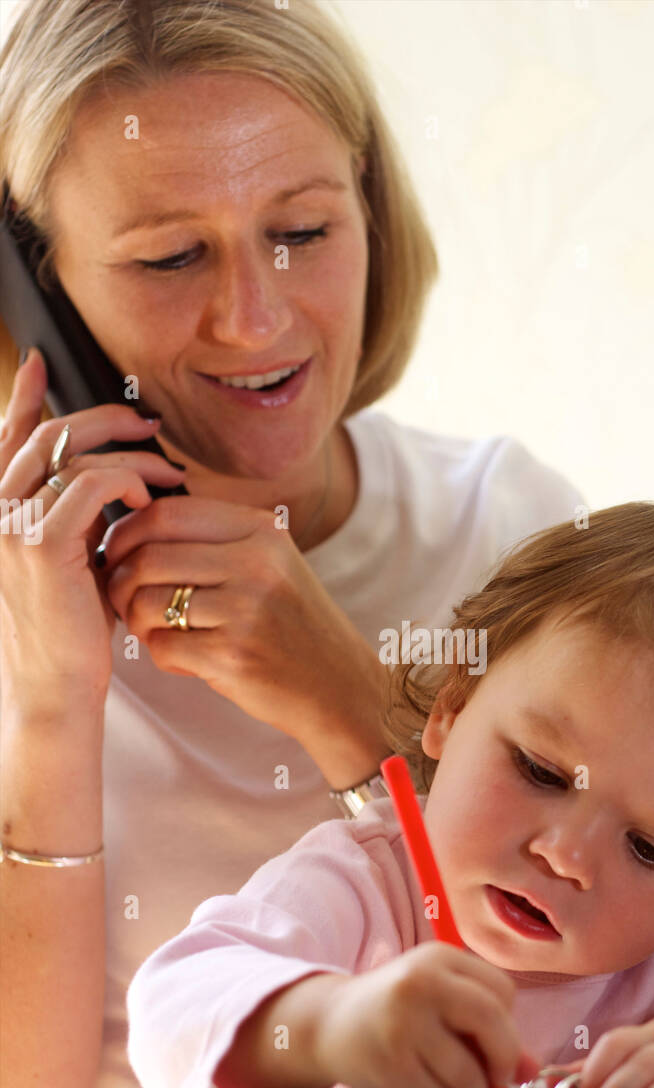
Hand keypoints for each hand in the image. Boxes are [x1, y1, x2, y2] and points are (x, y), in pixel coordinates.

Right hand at [0, 347, 184, 712]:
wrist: (56, 686)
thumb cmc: (71, 629)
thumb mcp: (71, 560)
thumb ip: (76, 515)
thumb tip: (110, 476)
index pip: (6, 439)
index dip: (24, 398)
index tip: (42, 363)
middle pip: (47, 435)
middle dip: (102, 419)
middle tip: (147, 424)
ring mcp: (10, 525)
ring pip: (73, 455)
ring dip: (129, 454)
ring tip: (167, 471)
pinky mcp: (41, 544)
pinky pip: (93, 484)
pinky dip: (128, 482)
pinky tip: (149, 499)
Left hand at [100, 485, 385, 754]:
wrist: (340, 687)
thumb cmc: (292, 624)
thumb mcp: (272, 564)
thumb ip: (216, 539)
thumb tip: (133, 528)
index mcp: (261, 531)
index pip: (166, 514)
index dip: (126, 533)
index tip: (116, 554)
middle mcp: (255, 563)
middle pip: (148, 557)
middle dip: (119, 581)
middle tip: (121, 599)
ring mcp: (246, 610)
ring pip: (147, 603)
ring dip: (135, 621)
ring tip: (152, 631)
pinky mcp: (234, 656)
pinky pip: (163, 647)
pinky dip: (160, 655)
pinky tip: (183, 659)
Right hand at [313, 942, 533, 1087]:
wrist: (329, 1024)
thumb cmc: (397, 1011)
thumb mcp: (442, 1002)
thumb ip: (490, 1029)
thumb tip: (532, 1069)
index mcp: (440, 958)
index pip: (502, 990)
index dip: (507, 1022)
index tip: (494, 1039)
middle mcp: (421, 983)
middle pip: (491, 1021)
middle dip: (502, 1058)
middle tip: (497, 1076)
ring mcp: (403, 1023)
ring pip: (468, 1071)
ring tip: (460, 1086)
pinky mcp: (391, 1062)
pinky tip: (428, 1085)